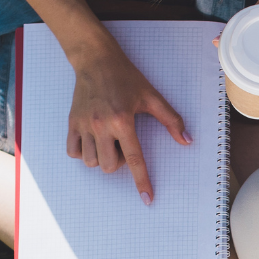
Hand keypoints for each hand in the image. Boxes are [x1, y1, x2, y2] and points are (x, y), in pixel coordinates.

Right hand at [67, 32, 190, 201]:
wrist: (95, 59)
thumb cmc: (126, 77)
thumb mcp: (151, 96)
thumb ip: (171, 120)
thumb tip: (187, 140)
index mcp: (123, 120)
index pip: (135, 159)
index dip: (142, 181)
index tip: (147, 199)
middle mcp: (101, 125)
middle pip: (109, 166)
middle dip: (119, 163)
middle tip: (123, 144)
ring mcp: (84, 125)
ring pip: (91, 162)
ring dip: (102, 159)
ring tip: (108, 141)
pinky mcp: (72, 123)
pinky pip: (73, 152)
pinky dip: (82, 153)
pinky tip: (92, 142)